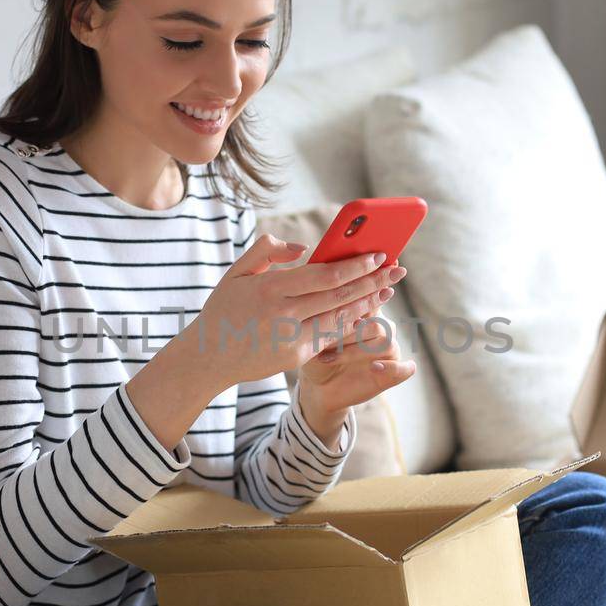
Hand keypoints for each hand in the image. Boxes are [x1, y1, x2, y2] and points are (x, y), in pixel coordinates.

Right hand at [178, 235, 407, 393]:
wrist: (209, 358)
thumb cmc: (224, 309)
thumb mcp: (237, 272)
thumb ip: (267, 251)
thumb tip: (302, 247)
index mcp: (271, 289)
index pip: (324, 274)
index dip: (355, 265)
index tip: (377, 254)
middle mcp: (285, 314)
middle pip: (340, 295)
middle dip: (372, 280)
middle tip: (397, 269)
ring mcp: (292, 338)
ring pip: (340, 317)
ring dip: (368, 302)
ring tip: (389, 288)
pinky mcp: (297, 357)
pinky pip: (331, 335)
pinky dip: (352, 321)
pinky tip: (367, 310)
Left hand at [295, 292, 417, 417]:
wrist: (318, 387)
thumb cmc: (313, 355)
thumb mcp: (311, 336)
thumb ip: (320, 318)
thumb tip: (315, 301)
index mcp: (365, 311)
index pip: (369, 297)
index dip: (359, 300)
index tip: (336, 309)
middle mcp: (382, 327)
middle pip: (376, 321)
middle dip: (347, 331)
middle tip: (322, 340)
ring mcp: (389, 350)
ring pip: (385, 342)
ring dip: (356, 351)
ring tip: (329, 358)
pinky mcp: (393, 373)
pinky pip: (404, 369)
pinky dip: (392, 368)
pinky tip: (374, 367)